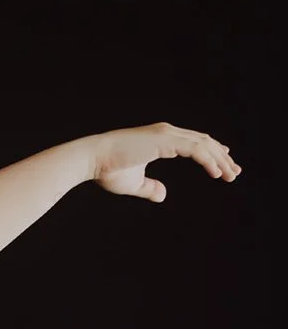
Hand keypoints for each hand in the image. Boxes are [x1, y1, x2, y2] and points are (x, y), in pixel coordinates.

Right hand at [87, 122, 239, 202]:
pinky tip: (217, 172)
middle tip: (234, 172)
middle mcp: (167, 133)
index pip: (194, 143)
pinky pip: (195, 150)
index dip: (210, 153)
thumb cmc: (107, 169)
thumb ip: (149, 187)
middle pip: (203, 142)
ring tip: (231, 175)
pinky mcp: (165, 141)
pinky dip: (208, 160)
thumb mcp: (134, 183)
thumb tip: (163, 195)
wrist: (93, 158)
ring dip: (220, 160)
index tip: (223, 164)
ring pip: (203, 145)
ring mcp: (167, 134)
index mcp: (161, 139)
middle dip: (221, 157)